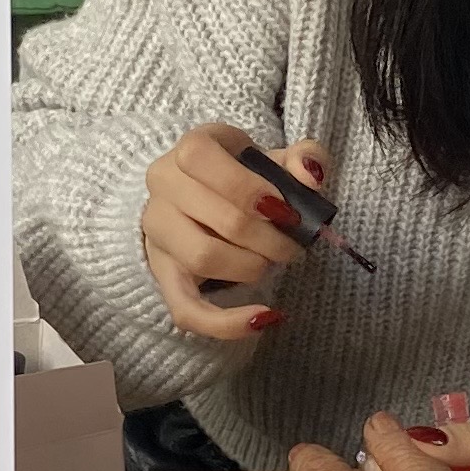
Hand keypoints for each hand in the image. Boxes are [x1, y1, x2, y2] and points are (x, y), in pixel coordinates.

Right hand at [140, 127, 332, 341]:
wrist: (204, 199)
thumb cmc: (245, 176)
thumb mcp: (276, 158)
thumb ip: (304, 157)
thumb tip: (312, 177)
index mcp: (190, 148)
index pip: (200, 158)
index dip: (247, 187)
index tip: (284, 209)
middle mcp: (163, 186)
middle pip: (218, 218)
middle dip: (270, 238)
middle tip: (294, 245)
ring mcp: (158, 231)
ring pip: (203, 258)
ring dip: (252, 267)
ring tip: (271, 263)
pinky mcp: (163, 275)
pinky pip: (186, 310)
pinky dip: (227, 323)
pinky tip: (264, 319)